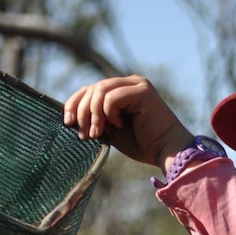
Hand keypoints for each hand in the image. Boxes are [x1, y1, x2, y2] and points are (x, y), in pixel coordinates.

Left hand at [64, 76, 193, 173]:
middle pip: (92, 88)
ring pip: (99, 90)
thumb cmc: (142, 144)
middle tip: (85, 136)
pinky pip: (111, 98)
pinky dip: (109, 114)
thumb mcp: (111, 129)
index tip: (68, 123)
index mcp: (121, 89)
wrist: (166, 152)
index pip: (89, 88)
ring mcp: (136, 84)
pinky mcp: (142, 90)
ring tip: (98, 134)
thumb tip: (70, 115)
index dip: (73, 103)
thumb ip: (96, 118)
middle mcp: (129, 82)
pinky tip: (120, 126)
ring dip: (93, 115)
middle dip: (82, 112)